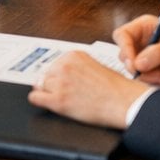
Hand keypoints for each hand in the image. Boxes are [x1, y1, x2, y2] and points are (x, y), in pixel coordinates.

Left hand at [27, 52, 147, 128]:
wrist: (124, 102)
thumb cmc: (116, 87)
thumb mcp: (95, 65)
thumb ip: (77, 66)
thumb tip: (61, 73)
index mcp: (73, 55)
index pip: (53, 64)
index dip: (59, 75)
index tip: (64, 81)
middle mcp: (64, 66)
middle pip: (46, 74)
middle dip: (53, 84)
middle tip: (66, 92)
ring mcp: (60, 83)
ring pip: (40, 86)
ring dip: (49, 92)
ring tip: (64, 99)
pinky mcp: (58, 101)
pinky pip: (35, 98)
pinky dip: (39, 100)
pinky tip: (47, 103)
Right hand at [112, 16, 159, 85]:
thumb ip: (157, 53)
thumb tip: (138, 63)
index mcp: (145, 26)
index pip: (123, 35)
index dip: (125, 49)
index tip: (133, 63)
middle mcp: (142, 39)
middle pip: (124, 53)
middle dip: (136, 66)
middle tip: (147, 72)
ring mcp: (145, 55)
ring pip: (132, 68)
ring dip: (147, 75)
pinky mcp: (150, 68)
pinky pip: (141, 77)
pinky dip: (152, 80)